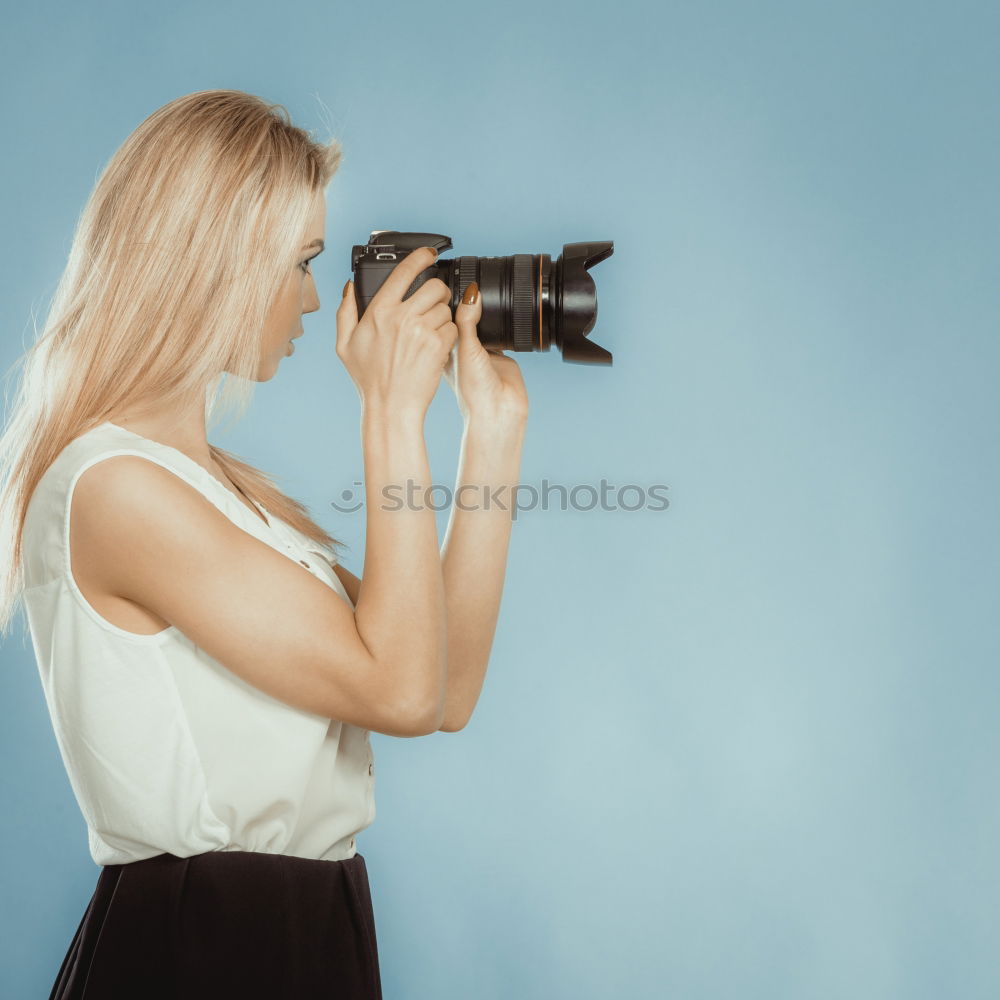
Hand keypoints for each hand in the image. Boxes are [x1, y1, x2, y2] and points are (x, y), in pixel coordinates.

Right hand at [335, 247, 458, 417]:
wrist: (391, 406)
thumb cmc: (368, 379)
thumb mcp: (345, 344)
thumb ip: (345, 312)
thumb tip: (349, 287)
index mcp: (379, 311)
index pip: (404, 271)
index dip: (421, 256)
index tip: (429, 253)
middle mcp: (401, 317)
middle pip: (434, 286)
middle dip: (438, 292)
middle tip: (435, 302)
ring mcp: (422, 331)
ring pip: (445, 307)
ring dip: (443, 316)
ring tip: (432, 330)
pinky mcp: (438, 346)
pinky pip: (453, 328)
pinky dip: (449, 334)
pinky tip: (437, 345)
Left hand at [443, 283, 528, 424]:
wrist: (500, 409)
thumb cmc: (473, 390)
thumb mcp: (464, 348)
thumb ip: (466, 320)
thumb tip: (472, 293)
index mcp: (441, 348)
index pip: (441, 316)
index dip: (446, 300)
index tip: (452, 283)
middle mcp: (459, 348)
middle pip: (461, 315)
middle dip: (466, 302)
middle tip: (473, 290)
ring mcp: (479, 350)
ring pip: (480, 321)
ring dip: (484, 312)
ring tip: (486, 303)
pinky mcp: (499, 351)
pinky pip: (499, 329)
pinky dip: (501, 321)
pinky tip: (503, 316)